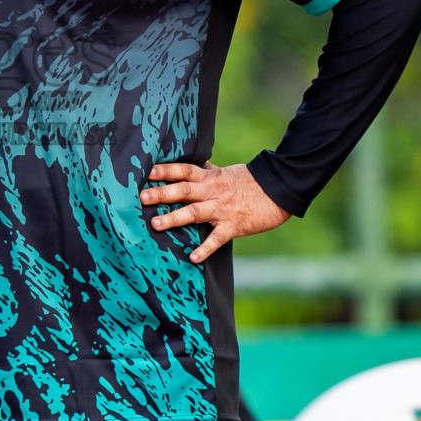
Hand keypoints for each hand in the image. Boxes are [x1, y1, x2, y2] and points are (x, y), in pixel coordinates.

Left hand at [139, 162, 290, 263]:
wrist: (279, 190)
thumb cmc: (250, 181)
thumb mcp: (226, 172)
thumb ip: (207, 171)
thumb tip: (192, 162)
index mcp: (210, 177)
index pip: (183, 170)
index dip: (165, 170)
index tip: (146, 171)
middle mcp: (213, 192)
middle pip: (184, 190)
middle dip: (162, 194)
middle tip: (141, 197)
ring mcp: (222, 209)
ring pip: (195, 213)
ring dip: (174, 218)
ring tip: (156, 225)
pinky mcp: (234, 226)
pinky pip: (217, 239)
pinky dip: (205, 249)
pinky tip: (193, 257)